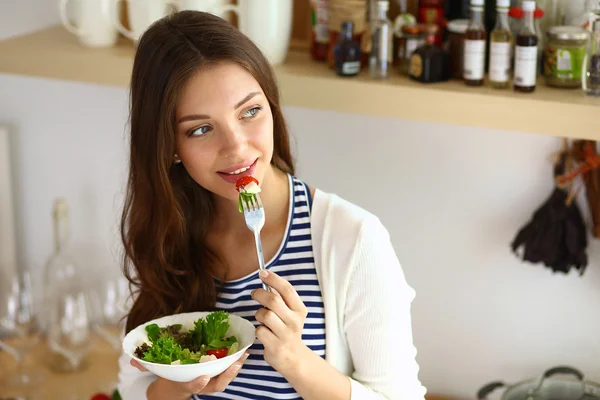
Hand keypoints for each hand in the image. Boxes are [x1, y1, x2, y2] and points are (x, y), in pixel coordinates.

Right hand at [130, 352, 248, 399]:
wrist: (174, 388)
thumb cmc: (168, 375)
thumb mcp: (156, 371)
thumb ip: (145, 364)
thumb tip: (133, 360)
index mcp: (184, 384)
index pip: (191, 386)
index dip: (197, 383)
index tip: (203, 377)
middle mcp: (199, 384)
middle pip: (215, 385)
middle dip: (226, 376)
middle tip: (236, 364)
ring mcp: (210, 381)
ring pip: (225, 379)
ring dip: (235, 368)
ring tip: (244, 355)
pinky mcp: (217, 374)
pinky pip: (228, 370)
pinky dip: (237, 362)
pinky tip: (245, 351)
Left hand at [251, 269, 311, 374]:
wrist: (293, 358)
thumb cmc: (288, 330)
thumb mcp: (290, 313)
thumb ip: (281, 298)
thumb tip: (267, 280)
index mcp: (299, 310)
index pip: (287, 289)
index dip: (274, 279)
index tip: (262, 272)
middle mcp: (295, 321)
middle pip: (273, 301)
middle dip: (260, 294)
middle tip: (254, 293)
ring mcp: (286, 335)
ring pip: (265, 315)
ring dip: (259, 314)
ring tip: (262, 318)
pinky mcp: (276, 346)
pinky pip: (259, 331)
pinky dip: (258, 330)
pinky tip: (264, 333)